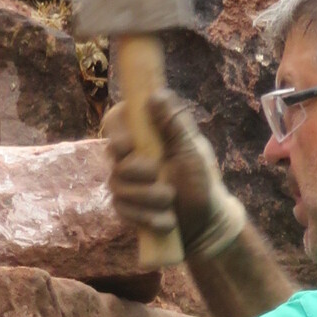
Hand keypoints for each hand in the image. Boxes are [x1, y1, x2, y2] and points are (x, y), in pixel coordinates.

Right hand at [100, 87, 244, 258]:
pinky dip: (147, 217)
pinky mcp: (126, 207)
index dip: (116, 132)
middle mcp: (131, 156)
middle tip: (157, 174)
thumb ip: (173, 124)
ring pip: (117, 185)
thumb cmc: (200, 180)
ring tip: (170, 201)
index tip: (129, 145)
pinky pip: (122, 209)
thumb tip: (156, 95)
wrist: (204, 221)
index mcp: (145, 135)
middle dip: (136, 170)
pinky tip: (166, 220)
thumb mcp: (191, 150)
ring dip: (147, 197)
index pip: (115, 121)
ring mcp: (126, 182)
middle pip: (112, 155)